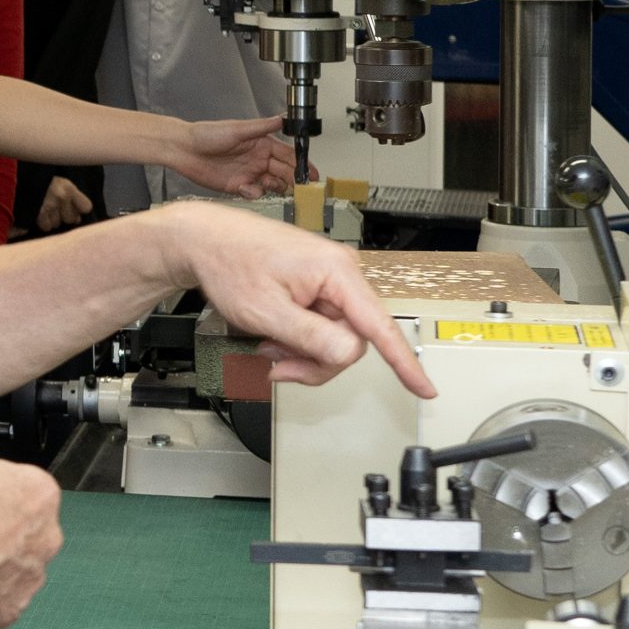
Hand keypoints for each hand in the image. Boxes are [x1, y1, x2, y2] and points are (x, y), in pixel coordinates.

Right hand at [36, 176, 94, 232]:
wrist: (14, 179)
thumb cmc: (37, 181)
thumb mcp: (57, 182)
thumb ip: (70, 196)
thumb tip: (77, 219)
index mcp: (68, 186)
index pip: (86, 207)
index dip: (79, 210)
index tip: (73, 208)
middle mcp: (62, 196)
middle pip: (71, 219)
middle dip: (63, 216)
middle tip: (52, 207)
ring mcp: (50, 205)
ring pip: (58, 224)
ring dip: (51, 220)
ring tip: (42, 208)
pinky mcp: (39, 214)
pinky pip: (46, 227)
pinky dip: (42, 223)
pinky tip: (37, 214)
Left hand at [160, 204, 435, 397]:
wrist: (203, 240)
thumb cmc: (229, 263)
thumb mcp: (266, 310)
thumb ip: (311, 336)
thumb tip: (351, 354)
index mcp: (336, 272)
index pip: (380, 326)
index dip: (404, 362)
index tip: (425, 388)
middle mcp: (340, 273)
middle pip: (349, 341)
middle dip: (313, 361)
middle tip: (274, 362)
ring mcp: (327, 281)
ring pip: (332, 340)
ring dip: (300, 353)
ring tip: (266, 345)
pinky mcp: (314, 289)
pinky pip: (318, 329)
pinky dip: (296, 342)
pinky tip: (271, 336)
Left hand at [174, 115, 297, 198]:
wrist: (184, 149)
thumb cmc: (206, 134)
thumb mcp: (238, 129)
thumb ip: (262, 126)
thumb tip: (283, 118)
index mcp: (261, 144)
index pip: (288, 155)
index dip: (302, 164)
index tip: (311, 174)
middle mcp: (257, 159)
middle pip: (283, 172)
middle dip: (293, 180)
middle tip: (300, 187)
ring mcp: (248, 173)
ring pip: (271, 185)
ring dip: (275, 187)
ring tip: (269, 186)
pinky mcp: (236, 186)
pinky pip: (253, 193)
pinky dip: (254, 193)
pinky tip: (246, 188)